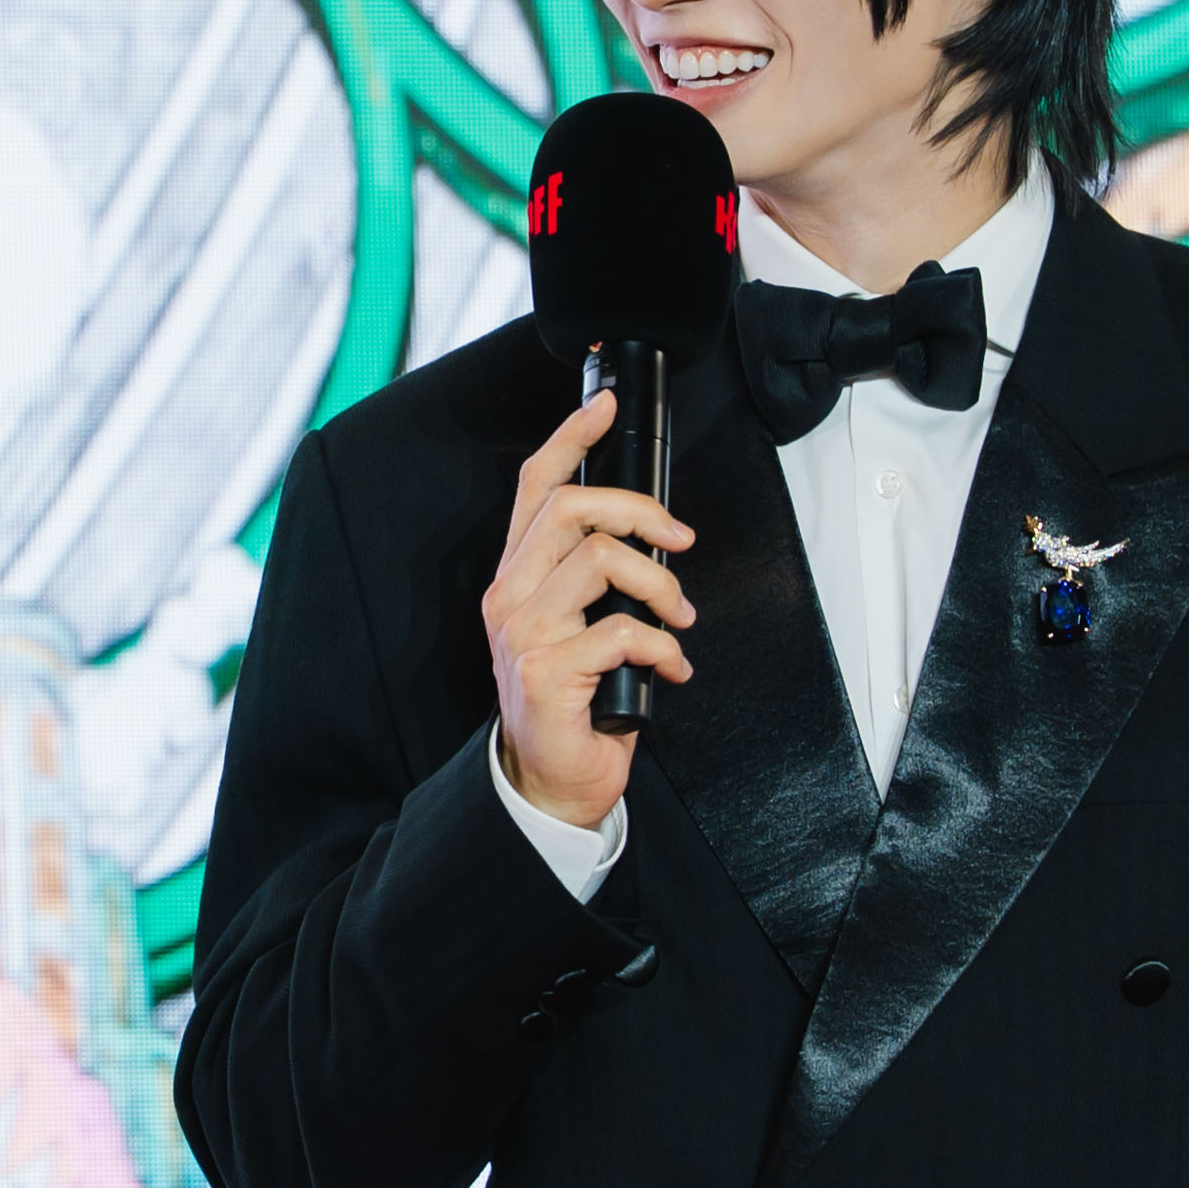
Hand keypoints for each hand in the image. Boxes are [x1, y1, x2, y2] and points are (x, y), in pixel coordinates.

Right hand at [483, 387, 695, 825]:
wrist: (550, 781)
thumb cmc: (574, 704)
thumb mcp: (578, 627)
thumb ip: (595, 580)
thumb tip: (652, 536)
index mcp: (516, 578)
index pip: (534, 487)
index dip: (569, 437)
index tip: (603, 406)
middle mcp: (509, 597)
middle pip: (572, 508)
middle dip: (641, 513)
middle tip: (678, 542)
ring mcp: (523, 633)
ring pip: (602, 562)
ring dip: (661, 586)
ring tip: (678, 617)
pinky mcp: (547, 671)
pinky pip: (623, 630)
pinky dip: (664, 647)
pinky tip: (672, 669)